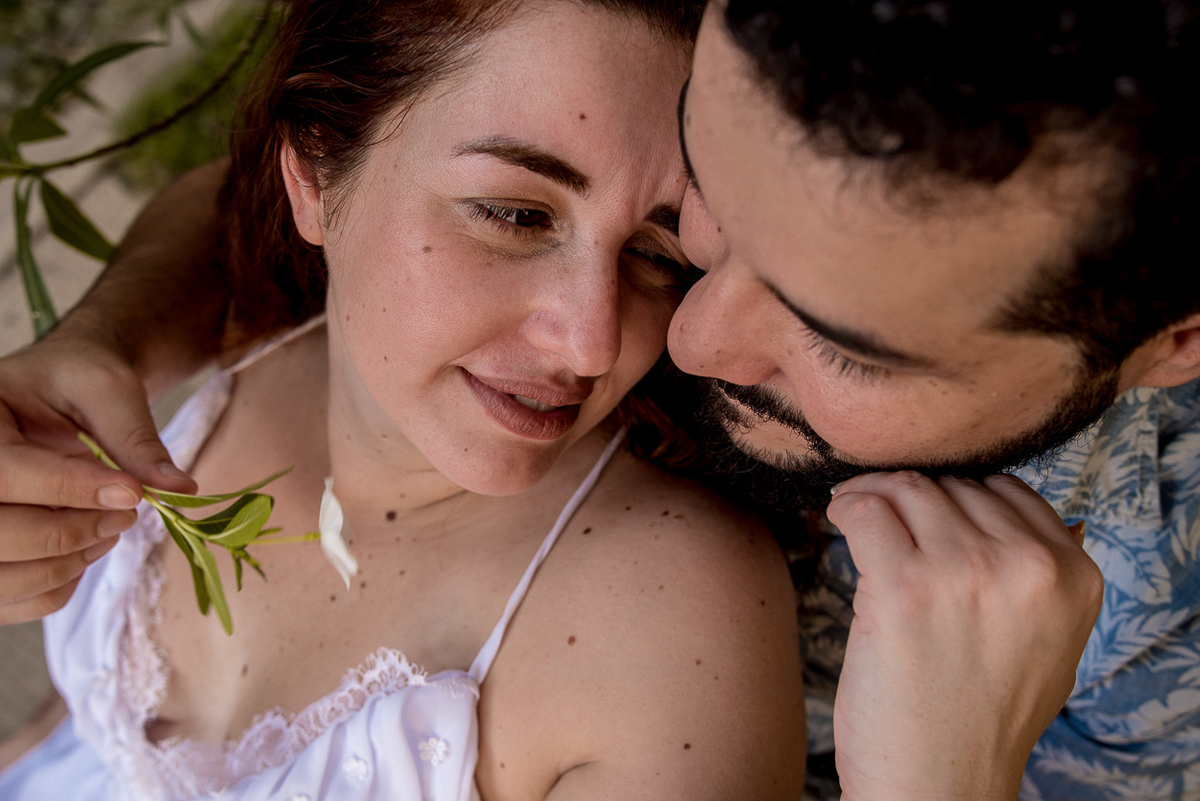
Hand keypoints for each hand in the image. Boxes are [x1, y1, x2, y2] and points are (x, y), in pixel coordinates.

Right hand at [0, 332, 195, 623]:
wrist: (64, 391)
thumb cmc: (81, 377)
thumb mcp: (109, 388)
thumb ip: (135, 436)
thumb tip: (177, 488)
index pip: (4, 473)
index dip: (69, 490)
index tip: (132, 492)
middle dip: (71, 532)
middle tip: (127, 510)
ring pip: (2, 576)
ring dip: (67, 563)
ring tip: (111, 524)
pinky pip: (11, 599)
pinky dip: (57, 585)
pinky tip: (88, 545)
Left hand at [827, 471, 1102, 800]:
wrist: (941, 787)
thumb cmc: (980, 716)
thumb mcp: (1046, 642)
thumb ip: (1040, 575)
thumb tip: (1013, 505)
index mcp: (1074, 576)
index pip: (1007, 491)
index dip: (957, 496)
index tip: (923, 511)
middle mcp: (1029, 567)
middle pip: (953, 487)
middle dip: (911, 498)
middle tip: (880, 514)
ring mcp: (967, 572)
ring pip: (908, 490)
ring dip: (874, 495)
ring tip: (856, 514)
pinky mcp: (904, 587)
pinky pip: (866, 510)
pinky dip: (846, 505)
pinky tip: (840, 520)